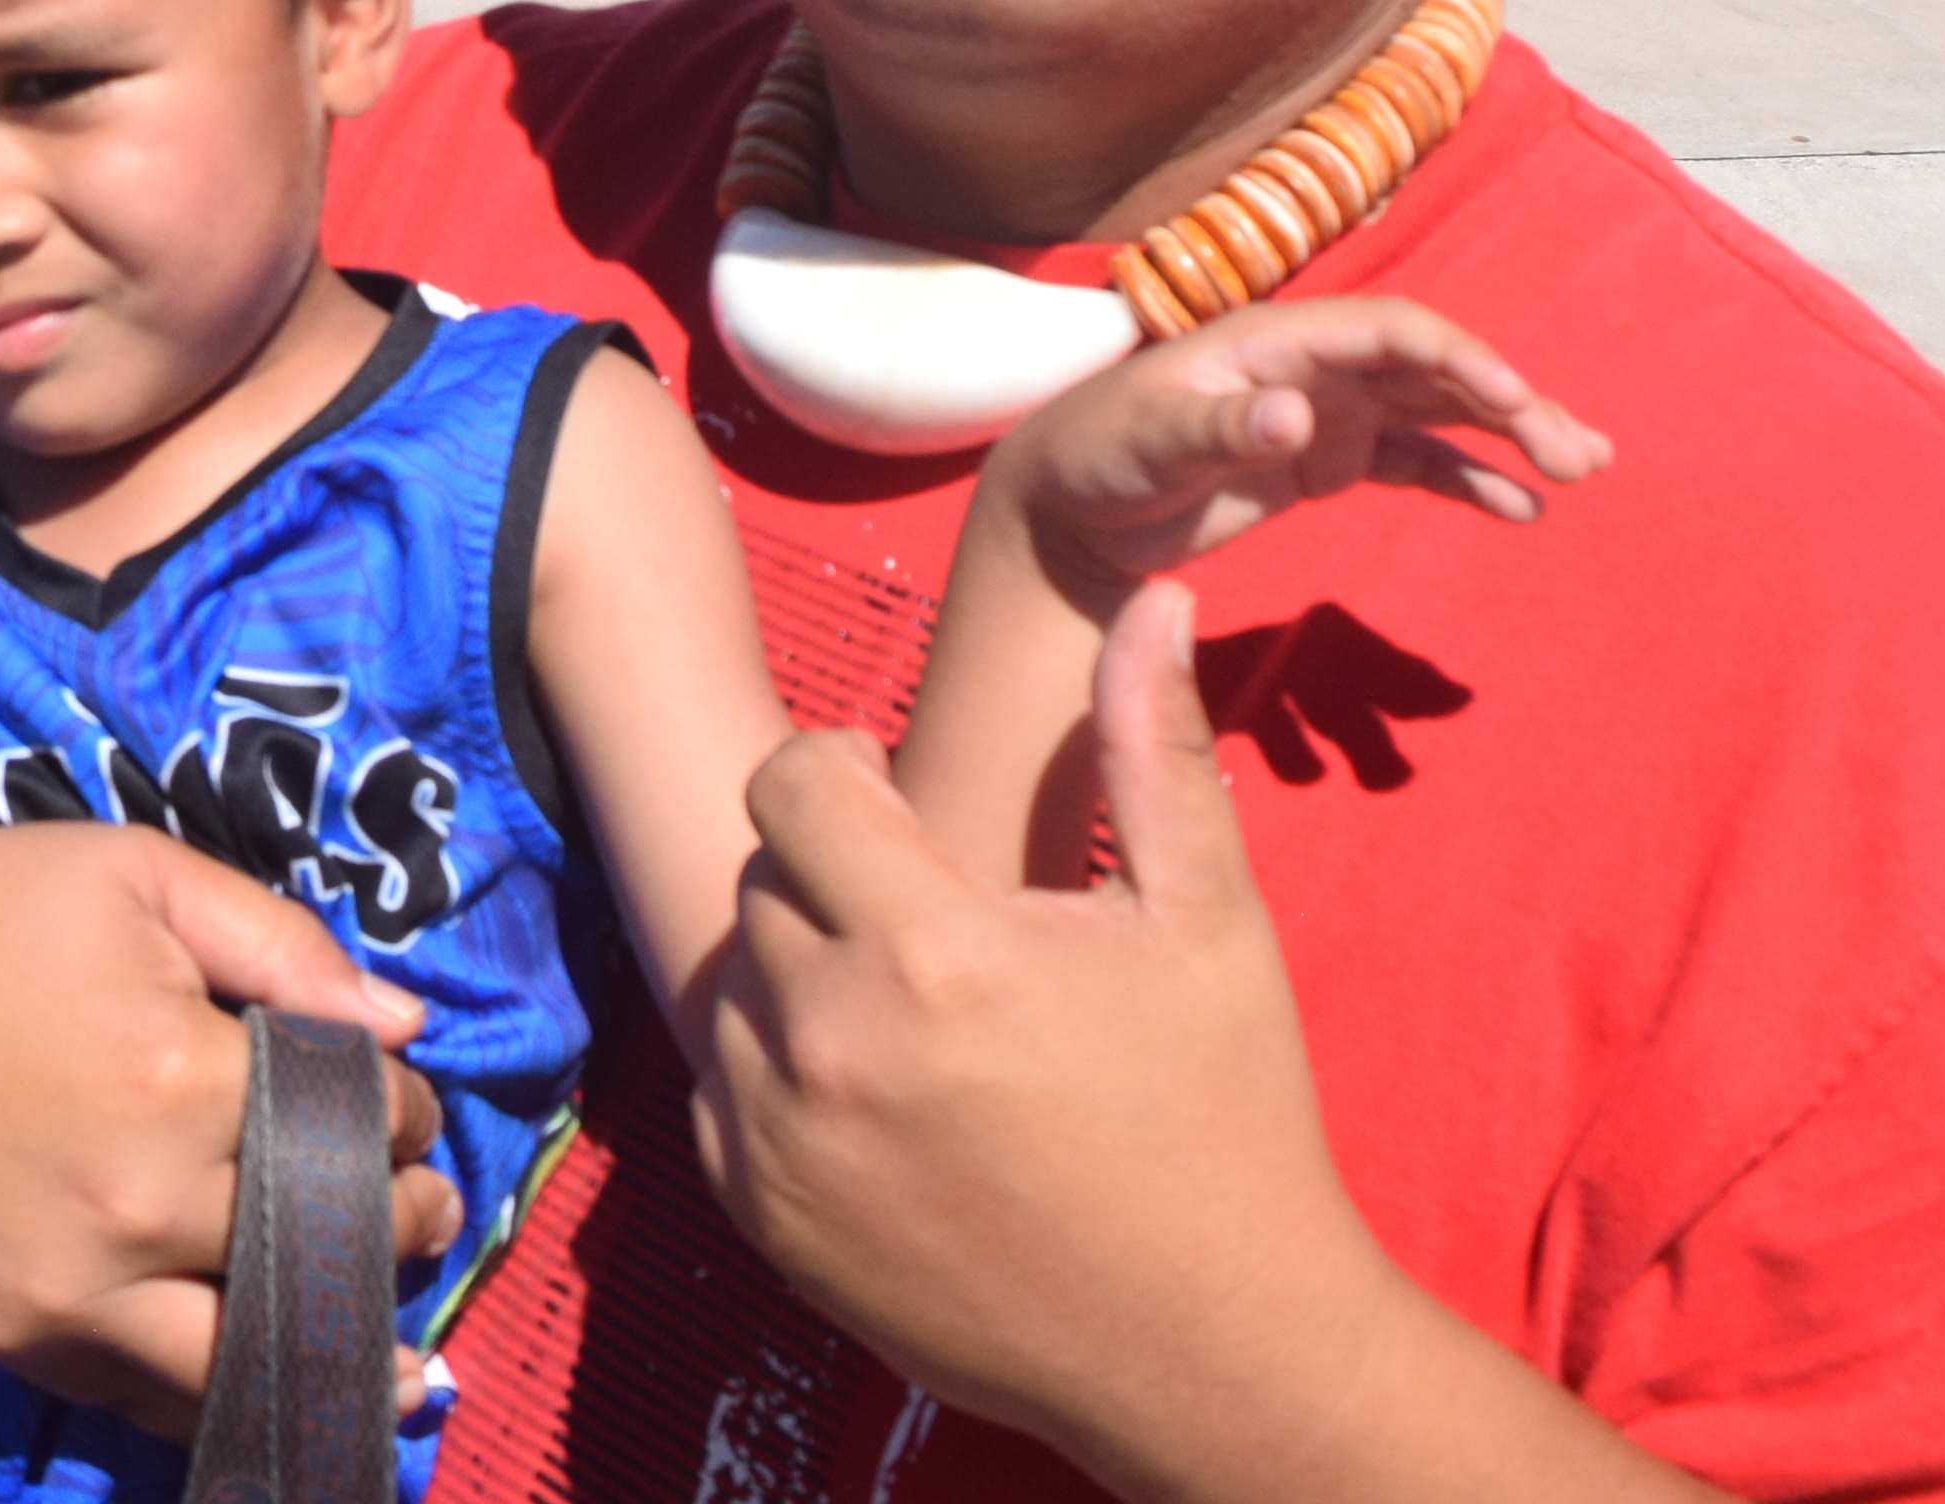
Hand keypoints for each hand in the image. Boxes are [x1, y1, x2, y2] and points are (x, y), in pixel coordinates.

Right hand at [0, 793, 450, 1436]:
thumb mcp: (134, 871)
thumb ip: (280, 945)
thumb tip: (405, 1027)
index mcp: (173, 1071)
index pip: (359, 1120)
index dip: (403, 1110)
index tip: (398, 1099)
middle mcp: (133, 1199)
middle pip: (329, 1239)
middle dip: (401, 1220)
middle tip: (425, 1203)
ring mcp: (71, 1287)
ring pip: (259, 1353)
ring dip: (345, 1339)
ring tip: (392, 1326)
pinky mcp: (18, 1335)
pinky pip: (157, 1400)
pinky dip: (237, 1393)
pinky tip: (302, 1382)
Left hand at [700, 590, 1406, 1479]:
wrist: (1220, 1347)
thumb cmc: (1226, 1120)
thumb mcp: (1209, 924)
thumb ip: (1158, 750)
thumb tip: (1153, 598)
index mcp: (935, 950)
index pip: (792, 781)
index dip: (842, 769)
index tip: (896, 798)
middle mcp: (834, 1043)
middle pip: (761, 877)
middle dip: (830, 871)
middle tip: (924, 914)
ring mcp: (787, 1144)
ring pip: (732, 983)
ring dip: (799, 970)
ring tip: (910, 1005)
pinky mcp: (766, 1222)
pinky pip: (718, 1091)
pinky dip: (774, 1074)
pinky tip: (880, 1091)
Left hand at [987, 296, 1607, 600]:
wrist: (1071, 506)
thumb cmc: (1098, 453)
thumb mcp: (1148, 443)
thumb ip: (1219, 431)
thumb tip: (1295, 418)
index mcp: (1277, 339)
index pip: (1388, 332)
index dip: (1456, 358)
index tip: (1512, 402)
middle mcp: (1315, 365)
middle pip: (1433, 368)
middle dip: (1509, 403)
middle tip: (1579, 454)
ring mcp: (1327, 411)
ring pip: (1437, 412)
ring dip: (1508, 435)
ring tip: (1581, 468)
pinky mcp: (1327, 460)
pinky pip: (1413, 463)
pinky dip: (1466, 481)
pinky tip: (1519, 510)